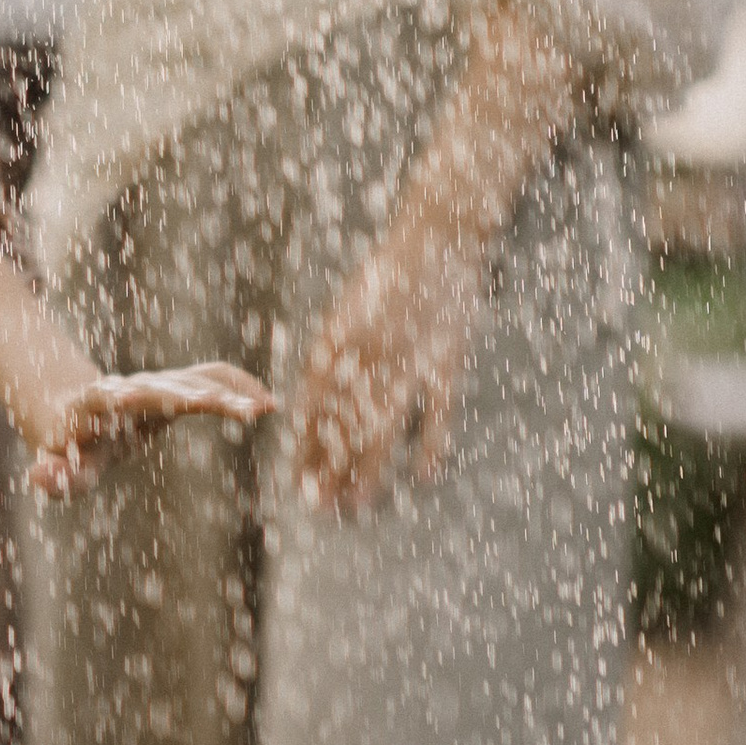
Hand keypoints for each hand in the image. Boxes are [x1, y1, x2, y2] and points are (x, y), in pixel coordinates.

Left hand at [27, 361, 272, 498]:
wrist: (80, 411)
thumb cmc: (70, 449)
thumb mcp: (60, 470)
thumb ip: (52, 477)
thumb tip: (38, 478)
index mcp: (97, 405)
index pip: (109, 399)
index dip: (118, 398)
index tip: (128, 398)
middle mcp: (131, 387)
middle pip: (161, 387)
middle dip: (189, 395)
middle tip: (221, 405)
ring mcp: (158, 383)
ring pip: (194, 381)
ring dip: (226, 393)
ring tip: (262, 409)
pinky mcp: (180, 385)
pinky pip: (214, 376)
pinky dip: (240, 385)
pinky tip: (270, 403)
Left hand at [289, 196, 489, 512]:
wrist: (436, 238)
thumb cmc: (387, 278)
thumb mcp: (346, 313)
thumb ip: (332, 357)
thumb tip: (309, 401)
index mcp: (336, 342)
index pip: (313, 407)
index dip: (306, 446)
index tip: (298, 481)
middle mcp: (366, 355)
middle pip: (344, 424)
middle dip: (330, 468)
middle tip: (320, 507)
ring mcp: (408, 359)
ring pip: (384, 425)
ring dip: (371, 466)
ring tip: (359, 503)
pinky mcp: (447, 359)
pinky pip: (439, 410)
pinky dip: (433, 443)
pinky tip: (425, 476)